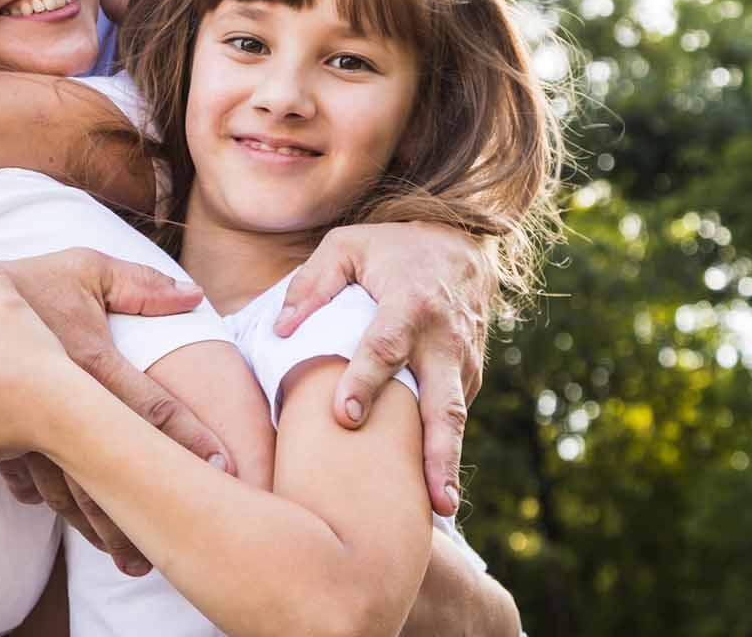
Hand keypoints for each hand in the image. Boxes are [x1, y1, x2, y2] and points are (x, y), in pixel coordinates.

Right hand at [0, 251, 234, 576]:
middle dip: (137, 514)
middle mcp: (59, 404)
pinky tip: (68, 520)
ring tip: (124, 558)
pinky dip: (45, 501)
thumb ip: (139, 284)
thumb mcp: (84, 268)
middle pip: (106, 469)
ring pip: (63, 489)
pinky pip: (24, 480)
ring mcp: (24, 427)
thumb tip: (193, 295)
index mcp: (88, 364)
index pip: (148, 406)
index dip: (187, 435)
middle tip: (166, 549)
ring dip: (94, 525)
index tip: (219, 464)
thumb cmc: (24, 282)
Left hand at [273, 222, 491, 517]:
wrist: (460, 243)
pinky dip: (443, 449)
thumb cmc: (390, 249)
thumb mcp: (345, 246)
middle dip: (437, 451)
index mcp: (410, 302)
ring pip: (455, 417)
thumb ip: (312, 284)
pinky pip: (454, 415)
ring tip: (439, 508)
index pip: (384, 348)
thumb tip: (281, 330)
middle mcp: (444, 338)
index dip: (364, 382)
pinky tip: (430, 487)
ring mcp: (464, 361)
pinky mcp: (470, 376)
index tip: (346, 417)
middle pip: (441, 402)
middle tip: (433, 499)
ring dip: (447, 462)